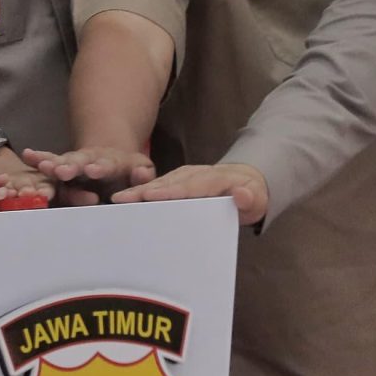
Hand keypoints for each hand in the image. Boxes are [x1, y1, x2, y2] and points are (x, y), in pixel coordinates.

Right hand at [22, 146, 153, 205]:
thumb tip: (142, 172)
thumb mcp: (140, 170)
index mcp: (112, 162)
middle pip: (80, 162)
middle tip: (62, 171)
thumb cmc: (128, 172)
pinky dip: (39, 158)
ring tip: (42, 166)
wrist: (113, 159)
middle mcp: (90, 159)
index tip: (92, 169)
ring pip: (62, 162)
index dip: (99, 167)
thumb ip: (142, 174)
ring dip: (52, 164)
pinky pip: (49, 161)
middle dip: (70, 166)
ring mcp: (75, 162)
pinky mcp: (63, 165)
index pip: (106, 165)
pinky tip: (27, 155)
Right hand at [113, 164, 268, 225]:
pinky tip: (126, 201)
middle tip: (122, 198)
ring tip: (118, 199)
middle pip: (169, 182)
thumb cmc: (250, 196)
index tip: (152, 196)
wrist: (247, 184)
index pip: (192, 186)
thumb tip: (243, 194)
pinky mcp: (177, 182)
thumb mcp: (257, 200)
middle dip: (145, 190)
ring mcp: (185, 176)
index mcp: (215, 179)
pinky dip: (142, 193)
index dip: (171, 191)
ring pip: (160, 183)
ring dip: (139, 190)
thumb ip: (250, 199)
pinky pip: (158, 187)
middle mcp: (196, 174)